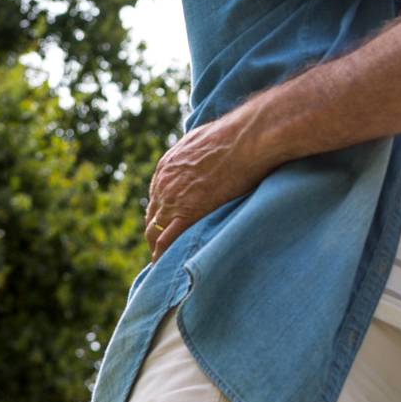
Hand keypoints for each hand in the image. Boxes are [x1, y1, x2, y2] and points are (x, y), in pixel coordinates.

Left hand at [143, 109, 273, 262]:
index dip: (165, 211)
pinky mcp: (186, 213)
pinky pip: (167, 241)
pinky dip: (164, 255)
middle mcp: (163, 182)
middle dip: (159, 230)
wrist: (246, 138)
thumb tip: (213, 152)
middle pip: (153, 215)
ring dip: (159, 246)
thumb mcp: (208, 136)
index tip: (172, 222)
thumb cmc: (238, 135)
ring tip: (166, 262)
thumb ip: (201, 149)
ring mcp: (172, 198)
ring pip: (155, 231)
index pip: (159, 196)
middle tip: (167, 246)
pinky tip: (167, 265)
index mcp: (168, 165)